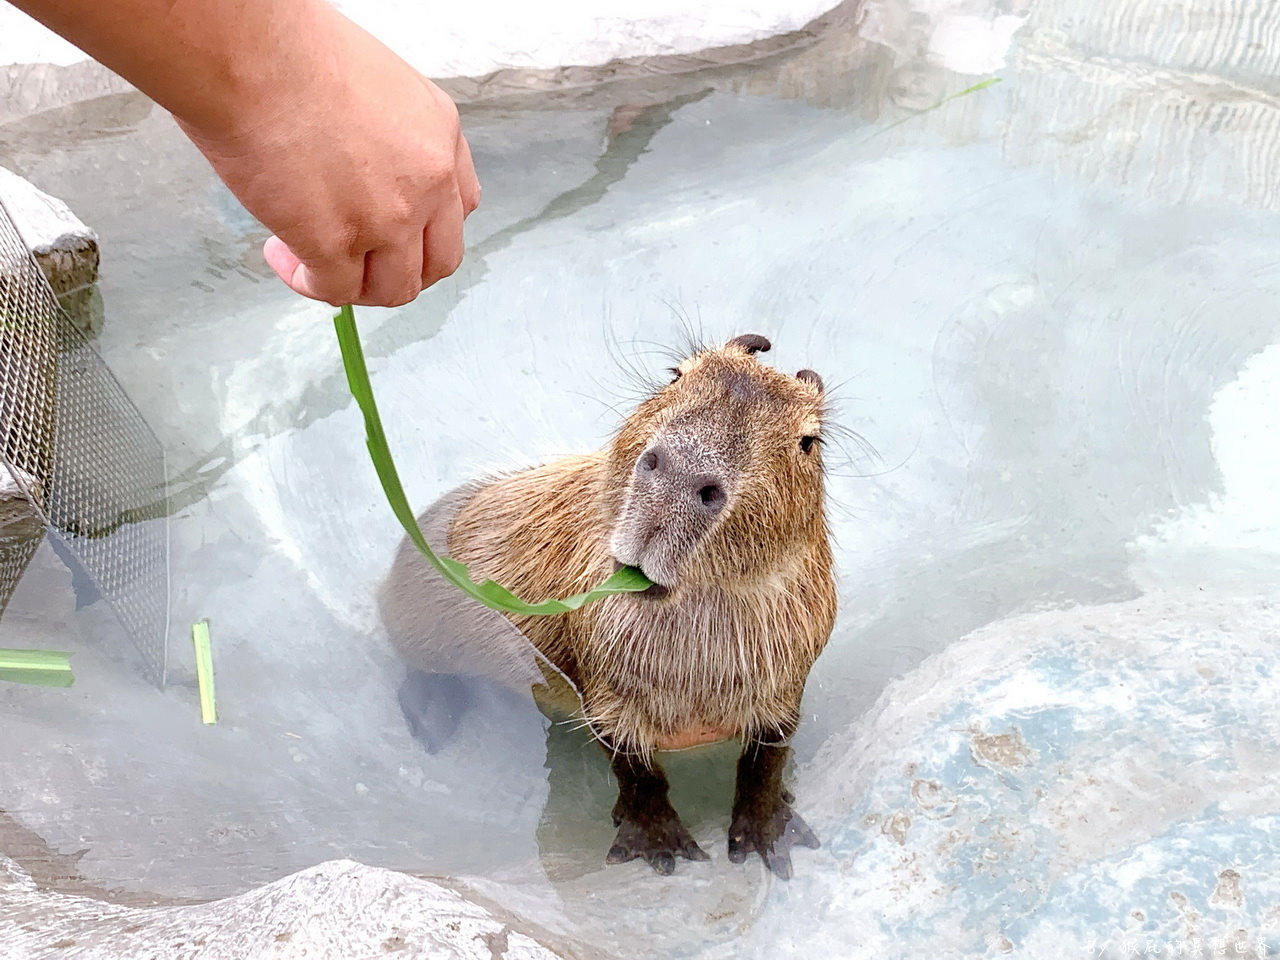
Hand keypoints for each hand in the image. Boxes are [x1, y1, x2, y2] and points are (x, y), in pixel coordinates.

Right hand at [178, 8, 479, 306]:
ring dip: (357, 286)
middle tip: (358, 262)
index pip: (459, 208)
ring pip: (394, 288)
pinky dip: (309, 283)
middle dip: (399, 270)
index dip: (425, 231)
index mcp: (440, 136)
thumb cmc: (289, 48)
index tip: (392, 231)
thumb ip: (387, 136)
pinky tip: (282, 256)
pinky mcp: (335, 243)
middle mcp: (428, 182)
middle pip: (438, 261)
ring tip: (313, 261)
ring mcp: (388, 218)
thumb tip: (359, 170)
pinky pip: (336, 291)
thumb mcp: (376, 83)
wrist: (249, 51)